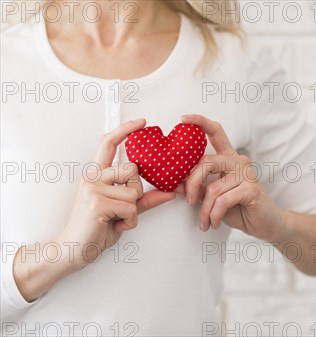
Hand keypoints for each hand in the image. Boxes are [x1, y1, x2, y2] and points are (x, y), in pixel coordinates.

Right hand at [57, 119, 175, 268]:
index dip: (126, 130)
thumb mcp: (124, 211)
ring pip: (134, 192)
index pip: (109, 144)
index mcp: (97, 175)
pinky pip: (131, 208)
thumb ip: (146, 200)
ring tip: (116, 219)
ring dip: (133, 212)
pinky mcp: (97, 202)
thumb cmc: (96, 229)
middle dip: (136, 192)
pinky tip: (114, 226)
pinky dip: (129, 222)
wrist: (74, 250)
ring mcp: (93, 189)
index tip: (143, 122)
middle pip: (133, 170)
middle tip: (123, 209)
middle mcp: (93, 177)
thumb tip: (170, 192)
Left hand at [180, 114, 285, 240]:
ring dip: (204, 210)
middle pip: (206, 162)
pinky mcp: (251, 188)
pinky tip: (215, 222)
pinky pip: (222, 200)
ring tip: (205, 222)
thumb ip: (197, 188)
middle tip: (188, 201)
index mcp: (228, 158)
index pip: (216, 132)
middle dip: (192, 183)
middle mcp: (238, 161)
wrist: (265, 224)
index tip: (183, 119)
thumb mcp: (213, 198)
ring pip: (212, 188)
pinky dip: (214, 215)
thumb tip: (175, 183)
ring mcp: (246, 173)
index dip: (200, 122)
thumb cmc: (239, 209)